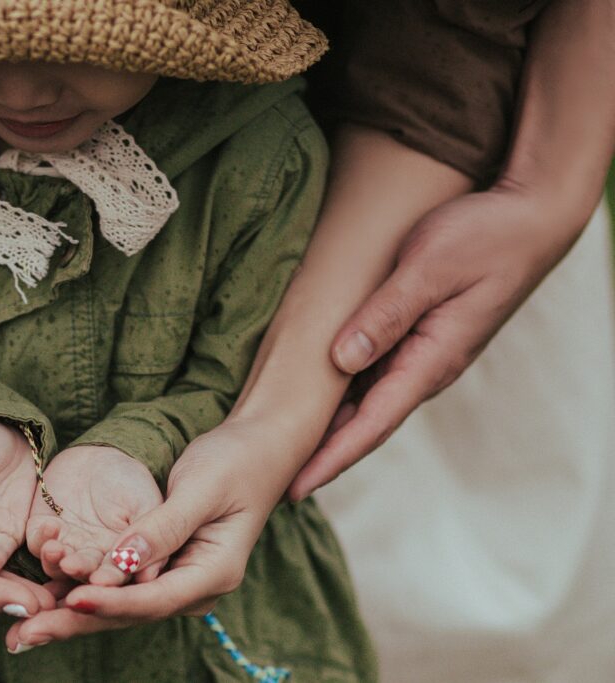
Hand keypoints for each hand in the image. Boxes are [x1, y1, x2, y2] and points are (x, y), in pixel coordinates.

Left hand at [7, 425, 274, 649]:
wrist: (257, 450)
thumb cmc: (235, 462)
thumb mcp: (202, 489)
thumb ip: (165, 526)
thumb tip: (123, 560)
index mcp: (212, 573)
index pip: (152, 599)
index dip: (109, 602)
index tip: (68, 600)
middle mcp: (193, 587)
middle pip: (128, 614)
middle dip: (74, 623)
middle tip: (23, 636)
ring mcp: (177, 582)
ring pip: (118, 607)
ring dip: (70, 616)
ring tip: (22, 629)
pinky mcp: (160, 569)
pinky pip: (117, 587)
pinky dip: (81, 594)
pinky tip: (44, 601)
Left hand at [26, 446, 162, 584]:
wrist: (101, 454)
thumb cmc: (131, 480)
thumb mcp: (147, 505)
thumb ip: (152, 538)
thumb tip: (149, 578)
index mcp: (121, 560)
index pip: (115, 578)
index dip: (108, 582)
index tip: (101, 580)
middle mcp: (92, 560)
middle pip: (83, 577)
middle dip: (78, 572)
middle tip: (71, 566)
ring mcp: (67, 547)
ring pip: (56, 567)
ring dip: (55, 561)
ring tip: (55, 549)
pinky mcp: (42, 532)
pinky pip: (38, 543)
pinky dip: (42, 539)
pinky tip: (50, 525)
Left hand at [289, 182, 590, 499]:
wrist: (530, 220)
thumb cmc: (484, 238)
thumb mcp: (428, 268)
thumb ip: (386, 314)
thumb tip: (341, 359)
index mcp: (430, 360)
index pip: (371, 423)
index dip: (330, 457)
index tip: (296, 486)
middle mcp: (426, 367)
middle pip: (365, 424)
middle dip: (323, 455)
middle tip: (274, 480)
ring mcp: (425, 355)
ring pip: (369, 402)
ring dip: (331, 428)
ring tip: (287, 449)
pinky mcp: (420, 337)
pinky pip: (376, 376)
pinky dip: (344, 394)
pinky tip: (316, 398)